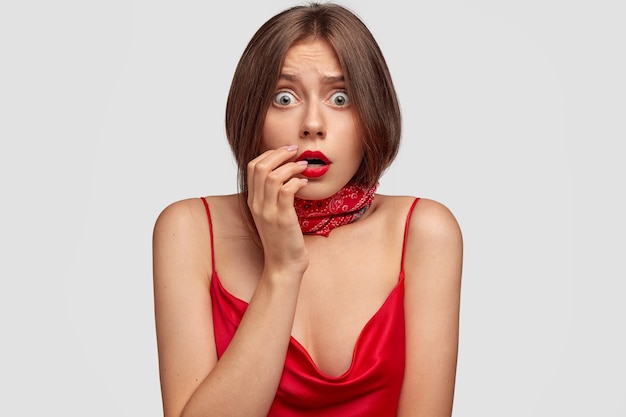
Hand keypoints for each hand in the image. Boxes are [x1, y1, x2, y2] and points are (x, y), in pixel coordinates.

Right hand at [247, 145, 309, 278]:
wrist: (283, 266)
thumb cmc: (282, 240)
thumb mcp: (272, 215)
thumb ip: (273, 196)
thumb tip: (285, 176)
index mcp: (253, 201)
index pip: (253, 167)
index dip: (269, 154)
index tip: (286, 152)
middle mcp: (257, 204)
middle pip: (260, 167)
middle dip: (279, 154)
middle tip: (296, 152)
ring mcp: (268, 212)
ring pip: (272, 176)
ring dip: (291, 166)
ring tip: (304, 166)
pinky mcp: (283, 219)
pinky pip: (287, 190)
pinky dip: (297, 181)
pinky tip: (305, 184)